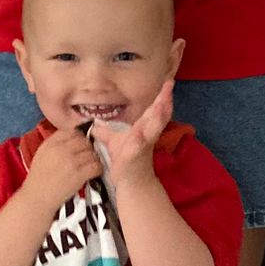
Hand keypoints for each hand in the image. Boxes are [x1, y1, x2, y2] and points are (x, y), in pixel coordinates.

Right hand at [25, 126, 99, 213]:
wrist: (37, 199)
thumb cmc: (38, 179)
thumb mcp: (42, 155)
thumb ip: (55, 144)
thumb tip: (74, 138)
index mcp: (50, 143)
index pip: (72, 131)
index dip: (79, 137)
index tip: (81, 144)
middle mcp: (61, 149)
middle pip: (84, 141)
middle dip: (88, 148)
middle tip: (88, 156)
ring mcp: (71, 161)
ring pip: (92, 153)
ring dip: (94, 159)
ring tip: (91, 165)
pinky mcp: (79, 174)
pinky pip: (96, 166)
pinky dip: (98, 169)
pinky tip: (94, 173)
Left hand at [92, 78, 174, 193]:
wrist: (131, 183)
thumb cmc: (125, 161)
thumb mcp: (114, 143)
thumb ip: (106, 132)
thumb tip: (94, 123)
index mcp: (144, 129)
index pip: (154, 109)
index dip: (161, 96)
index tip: (168, 82)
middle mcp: (147, 135)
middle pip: (159, 115)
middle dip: (164, 102)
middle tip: (170, 87)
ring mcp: (143, 146)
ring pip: (153, 129)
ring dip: (157, 117)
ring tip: (161, 104)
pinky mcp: (135, 157)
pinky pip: (138, 147)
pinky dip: (139, 140)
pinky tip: (140, 134)